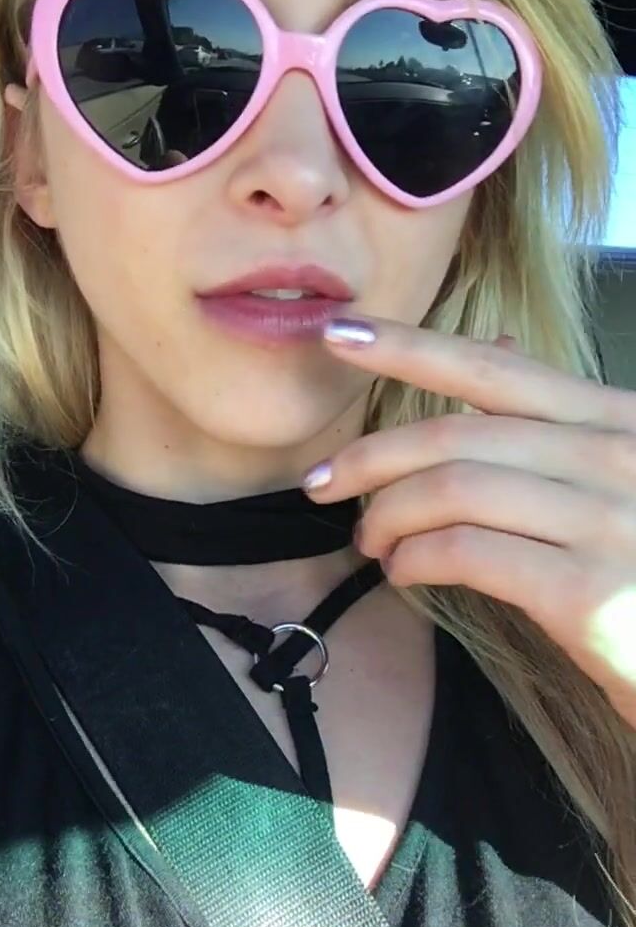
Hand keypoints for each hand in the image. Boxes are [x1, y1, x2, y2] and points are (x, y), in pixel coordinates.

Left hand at [302, 316, 635, 731]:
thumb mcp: (620, 477)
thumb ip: (559, 419)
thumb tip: (494, 350)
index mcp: (618, 421)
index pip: (494, 370)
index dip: (408, 346)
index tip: (339, 334)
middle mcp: (616, 456)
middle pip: (457, 432)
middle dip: (371, 455)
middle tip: (321, 482)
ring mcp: (607, 520)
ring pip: (453, 488)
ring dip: (388, 514)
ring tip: (369, 541)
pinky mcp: (589, 592)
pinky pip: (468, 552)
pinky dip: (417, 558)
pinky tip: (405, 572)